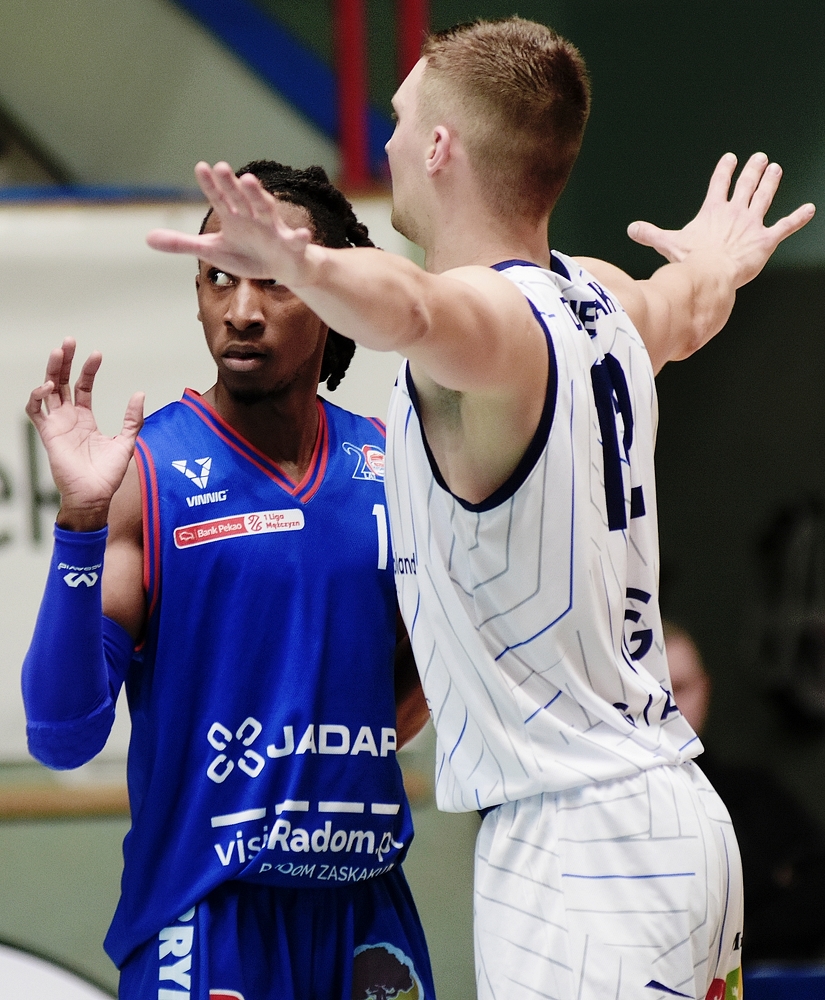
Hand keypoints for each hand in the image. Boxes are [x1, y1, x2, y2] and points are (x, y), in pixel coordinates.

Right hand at [25, 338, 144, 530]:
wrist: (95, 496)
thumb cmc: (108, 475)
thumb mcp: (126, 441)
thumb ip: (132, 419)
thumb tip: (139, 393)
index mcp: (85, 419)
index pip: (82, 387)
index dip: (87, 370)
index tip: (96, 354)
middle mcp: (69, 419)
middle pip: (62, 382)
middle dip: (64, 361)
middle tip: (69, 341)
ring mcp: (57, 425)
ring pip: (48, 391)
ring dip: (51, 371)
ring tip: (58, 353)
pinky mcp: (48, 435)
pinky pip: (36, 411)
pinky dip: (38, 396)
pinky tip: (49, 386)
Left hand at [146, 161, 315, 283]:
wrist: (285, 266)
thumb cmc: (248, 255)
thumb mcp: (213, 251)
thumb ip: (182, 243)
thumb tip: (147, 238)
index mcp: (234, 216)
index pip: (219, 197)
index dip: (210, 185)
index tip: (200, 167)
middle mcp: (253, 216)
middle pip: (240, 196)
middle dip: (231, 183)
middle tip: (220, 167)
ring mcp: (273, 229)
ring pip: (266, 208)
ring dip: (257, 194)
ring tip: (248, 180)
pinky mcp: (291, 245)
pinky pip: (296, 241)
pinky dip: (300, 237)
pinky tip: (302, 234)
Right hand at [628, 152, 814, 287]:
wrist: (710, 274)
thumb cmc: (690, 261)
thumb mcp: (668, 243)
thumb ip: (651, 234)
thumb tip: (632, 229)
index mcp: (713, 212)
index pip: (719, 186)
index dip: (724, 171)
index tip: (730, 159)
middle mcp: (734, 214)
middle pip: (745, 186)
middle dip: (753, 170)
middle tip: (760, 158)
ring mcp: (751, 225)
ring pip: (764, 198)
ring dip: (771, 183)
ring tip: (775, 170)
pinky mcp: (766, 241)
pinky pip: (785, 226)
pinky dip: (798, 218)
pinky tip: (809, 210)